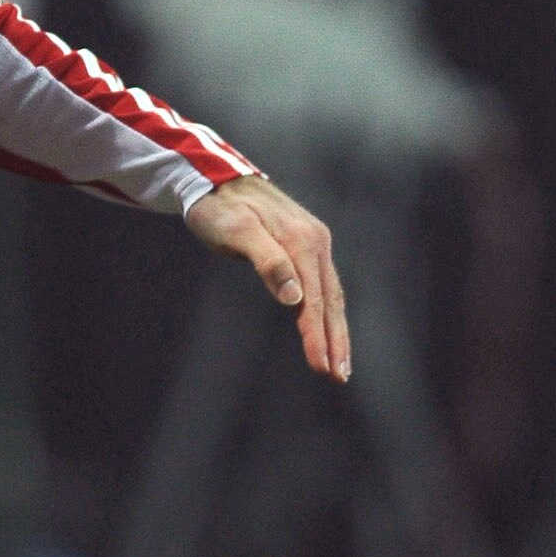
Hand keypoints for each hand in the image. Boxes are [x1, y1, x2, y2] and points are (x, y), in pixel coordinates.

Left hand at [184, 174, 349, 382]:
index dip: (317, 336)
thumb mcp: (237, 232)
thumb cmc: (220, 208)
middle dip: (336, 341)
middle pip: (331, 301)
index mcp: (303, 242)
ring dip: (336, 331)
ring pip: (331, 295)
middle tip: (339, 377)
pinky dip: (327, 312)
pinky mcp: (306, 246)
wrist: (216, 179)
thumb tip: (294, 298)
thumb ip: (267, 261)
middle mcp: (316, 243)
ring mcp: (314, 243)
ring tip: (339, 364)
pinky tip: (327, 329)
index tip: (321, 367)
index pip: (314, 300)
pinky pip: (322, 285)